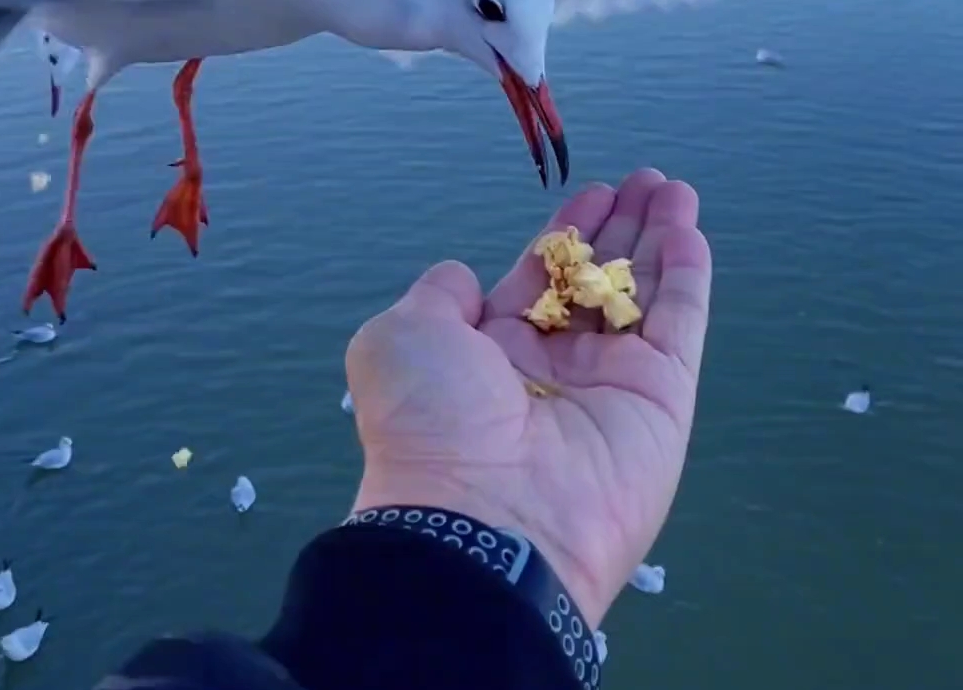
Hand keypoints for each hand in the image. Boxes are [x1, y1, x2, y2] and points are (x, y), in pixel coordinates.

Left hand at [345, 169, 711, 624]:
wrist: (483, 516)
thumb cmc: (431, 420)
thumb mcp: (400, 339)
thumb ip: (437, 298)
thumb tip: (464, 279)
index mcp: (491, 354)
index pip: (539, 280)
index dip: (565, 235)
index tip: (591, 193)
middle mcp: (553, 368)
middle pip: (596, 282)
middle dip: (620, 229)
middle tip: (645, 180)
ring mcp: (611, 384)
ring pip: (642, 295)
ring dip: (660, 240)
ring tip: (675, 189)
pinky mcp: (661, 400)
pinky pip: (678, 327)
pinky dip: (687, 278)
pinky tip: (689, 230)